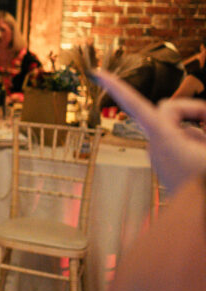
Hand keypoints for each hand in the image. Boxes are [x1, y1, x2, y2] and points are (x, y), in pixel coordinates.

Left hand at [95, 69, 205, 189]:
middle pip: (170, 108)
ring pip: (182, 128)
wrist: (199, 218)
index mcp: (164, 138)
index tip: (97, 72)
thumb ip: (205, 122)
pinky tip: (201, 155)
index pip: (136, 105)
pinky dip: (198, 141)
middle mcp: (156, 145)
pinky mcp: (167, 163)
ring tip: (204, 152)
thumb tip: (202, 118)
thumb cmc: (204, 183)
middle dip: (194, 108)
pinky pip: (183, 142)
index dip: (118, 86)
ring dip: (201, 130)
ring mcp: (161, 155)